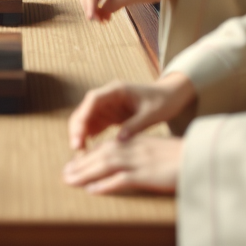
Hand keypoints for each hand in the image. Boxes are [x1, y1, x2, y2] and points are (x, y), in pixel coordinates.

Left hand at [63, 134, 183, 194]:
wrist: (202, 157)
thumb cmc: (181, 157)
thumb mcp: (157, 150)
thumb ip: (140, 154)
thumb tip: (126, 164)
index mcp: (135, 142)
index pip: (106, 147)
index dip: (88, 156)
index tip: (74, 164)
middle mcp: (134, 148)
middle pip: (101, 155)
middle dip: (80, 164)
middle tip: (64, 174)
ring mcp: (139, 161)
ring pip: (106, 165)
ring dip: (86, 173)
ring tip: (70, 181)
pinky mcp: (147, 175)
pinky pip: (122, 180)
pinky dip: (106, 185)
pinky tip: (92, 191)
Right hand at [68, 74, 195, 148]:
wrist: (169, 97)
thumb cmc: (162, 101)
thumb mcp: (151, 114)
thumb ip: (135, 125)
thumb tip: (119, 141)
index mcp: (116, 91)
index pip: (92, 100)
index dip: (83, 117)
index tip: (79, 136)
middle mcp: (107, 97)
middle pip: (84, 110)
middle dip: (77, 128)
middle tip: (77, 149)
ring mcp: (106, 107)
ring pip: (86, 119)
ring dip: (80, 135)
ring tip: (81, 154)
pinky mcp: (109, 116)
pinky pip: (94, 126)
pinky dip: (88, 138)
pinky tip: (88, 152)